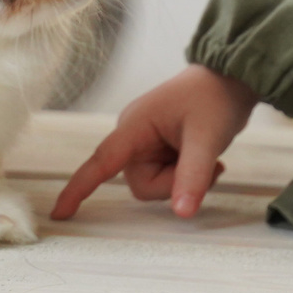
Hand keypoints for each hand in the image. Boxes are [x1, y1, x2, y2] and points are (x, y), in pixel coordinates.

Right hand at [50, 64, 258, 221]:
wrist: (233, 78)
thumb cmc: (215, 98)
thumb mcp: (207, 138)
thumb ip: (192, 176)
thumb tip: (182, 212)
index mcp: (135, 125)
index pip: (101, 161)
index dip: (79, 188)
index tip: (59, 214)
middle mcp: (135, 135)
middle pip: (141, 184)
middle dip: (175, 182)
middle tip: (209, 164)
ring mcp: (148, 143)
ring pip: (157, 184)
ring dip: (184, 179)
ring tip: (210, 157)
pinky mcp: (160, 148)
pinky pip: (167, 177)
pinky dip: (188, 175)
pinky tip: (210, 160)